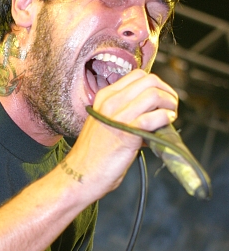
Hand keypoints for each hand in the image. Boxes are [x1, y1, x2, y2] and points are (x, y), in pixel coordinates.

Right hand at [66, 69, 177, 200]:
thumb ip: (126, 115)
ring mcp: (117, 117)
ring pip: (153, 94)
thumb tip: (153, 115)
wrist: (80, 175)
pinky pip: (153, 117)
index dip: (156, 84)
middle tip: (171, 106)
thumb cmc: (94, 155)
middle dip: (167, 91)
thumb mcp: (106, 124)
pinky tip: (167, 124)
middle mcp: (110, 102)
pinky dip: (165, 118)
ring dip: (169, 104)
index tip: (162, 99)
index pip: (138, 75)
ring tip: (171, 116)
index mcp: (104, 97)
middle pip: (149, 80)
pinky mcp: (126, 134)